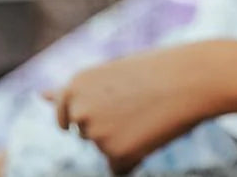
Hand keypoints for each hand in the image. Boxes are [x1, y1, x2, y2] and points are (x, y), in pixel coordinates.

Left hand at [44, 44, 219, 174]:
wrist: (195, 77)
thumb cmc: (158, 70)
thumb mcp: (114, 73)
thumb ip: (78, 90)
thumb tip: (40, 95)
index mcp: (76, 84)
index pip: (66, 115)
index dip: (91, 113)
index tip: (109, 107)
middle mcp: (79, 109)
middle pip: (87, 134)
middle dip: (112, 126)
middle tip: (142, 102)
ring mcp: (95, 133)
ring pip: (106, 150)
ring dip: (127, 140)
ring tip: (151, 113)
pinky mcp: (115, 154)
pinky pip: (120, 167)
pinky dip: (136, 157)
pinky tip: (154, 133)